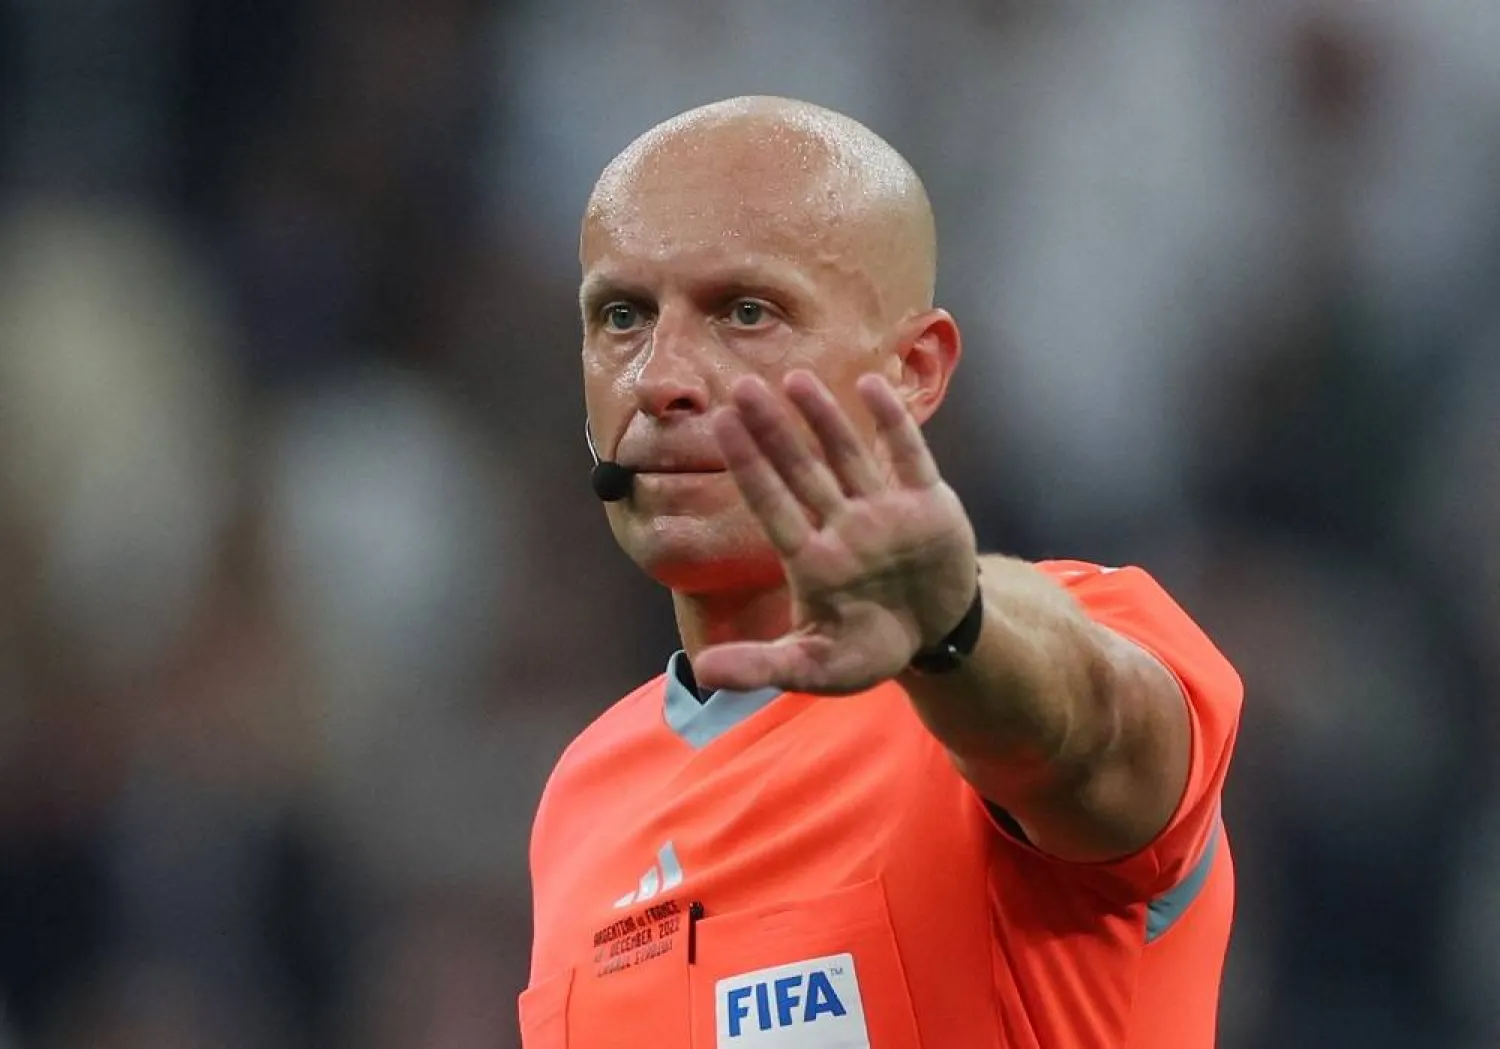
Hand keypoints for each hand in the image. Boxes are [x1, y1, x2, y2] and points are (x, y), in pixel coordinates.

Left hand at [693, 370, 978, 694]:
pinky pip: (908, 457)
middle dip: (773, 431)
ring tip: (795, 379)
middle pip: (801, 470)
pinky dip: (893, 423)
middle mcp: (841, 526)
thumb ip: (761, 666)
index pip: (772, 505)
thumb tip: (700, 671)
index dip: (748, 465)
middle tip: (741, 387)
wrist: (935, 637)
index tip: (720, 424)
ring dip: (823, 417)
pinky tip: (871, 385)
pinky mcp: (928, 505)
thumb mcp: (815, 667)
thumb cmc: (868, 648)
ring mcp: (883, 511)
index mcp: (812, 560)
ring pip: (848, 455)